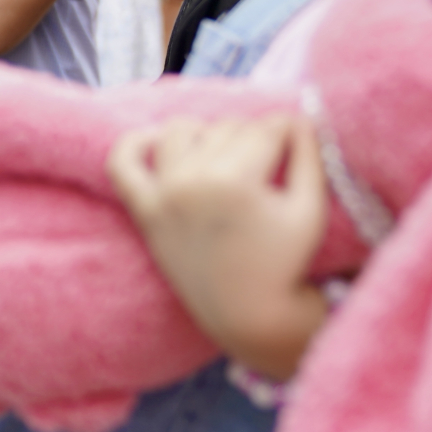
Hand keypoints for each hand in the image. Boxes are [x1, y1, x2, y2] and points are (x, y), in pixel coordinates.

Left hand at [106, 114, 329, 380]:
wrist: (248, 315)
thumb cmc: (287, 263)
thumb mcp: (310, 208)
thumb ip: (309, 156)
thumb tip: (298, 117)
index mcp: (235, 181)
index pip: (265, 129)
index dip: (289, 134)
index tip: (299, 146)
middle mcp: (191, 182)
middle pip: (228, 128)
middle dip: (254, 140)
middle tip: (269, 167)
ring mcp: (162, 194)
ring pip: (181, 131)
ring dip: (206, 135)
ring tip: (228, 158)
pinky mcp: (144, 210)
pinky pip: (121, 162)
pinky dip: (135, 144)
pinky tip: (159, 143)